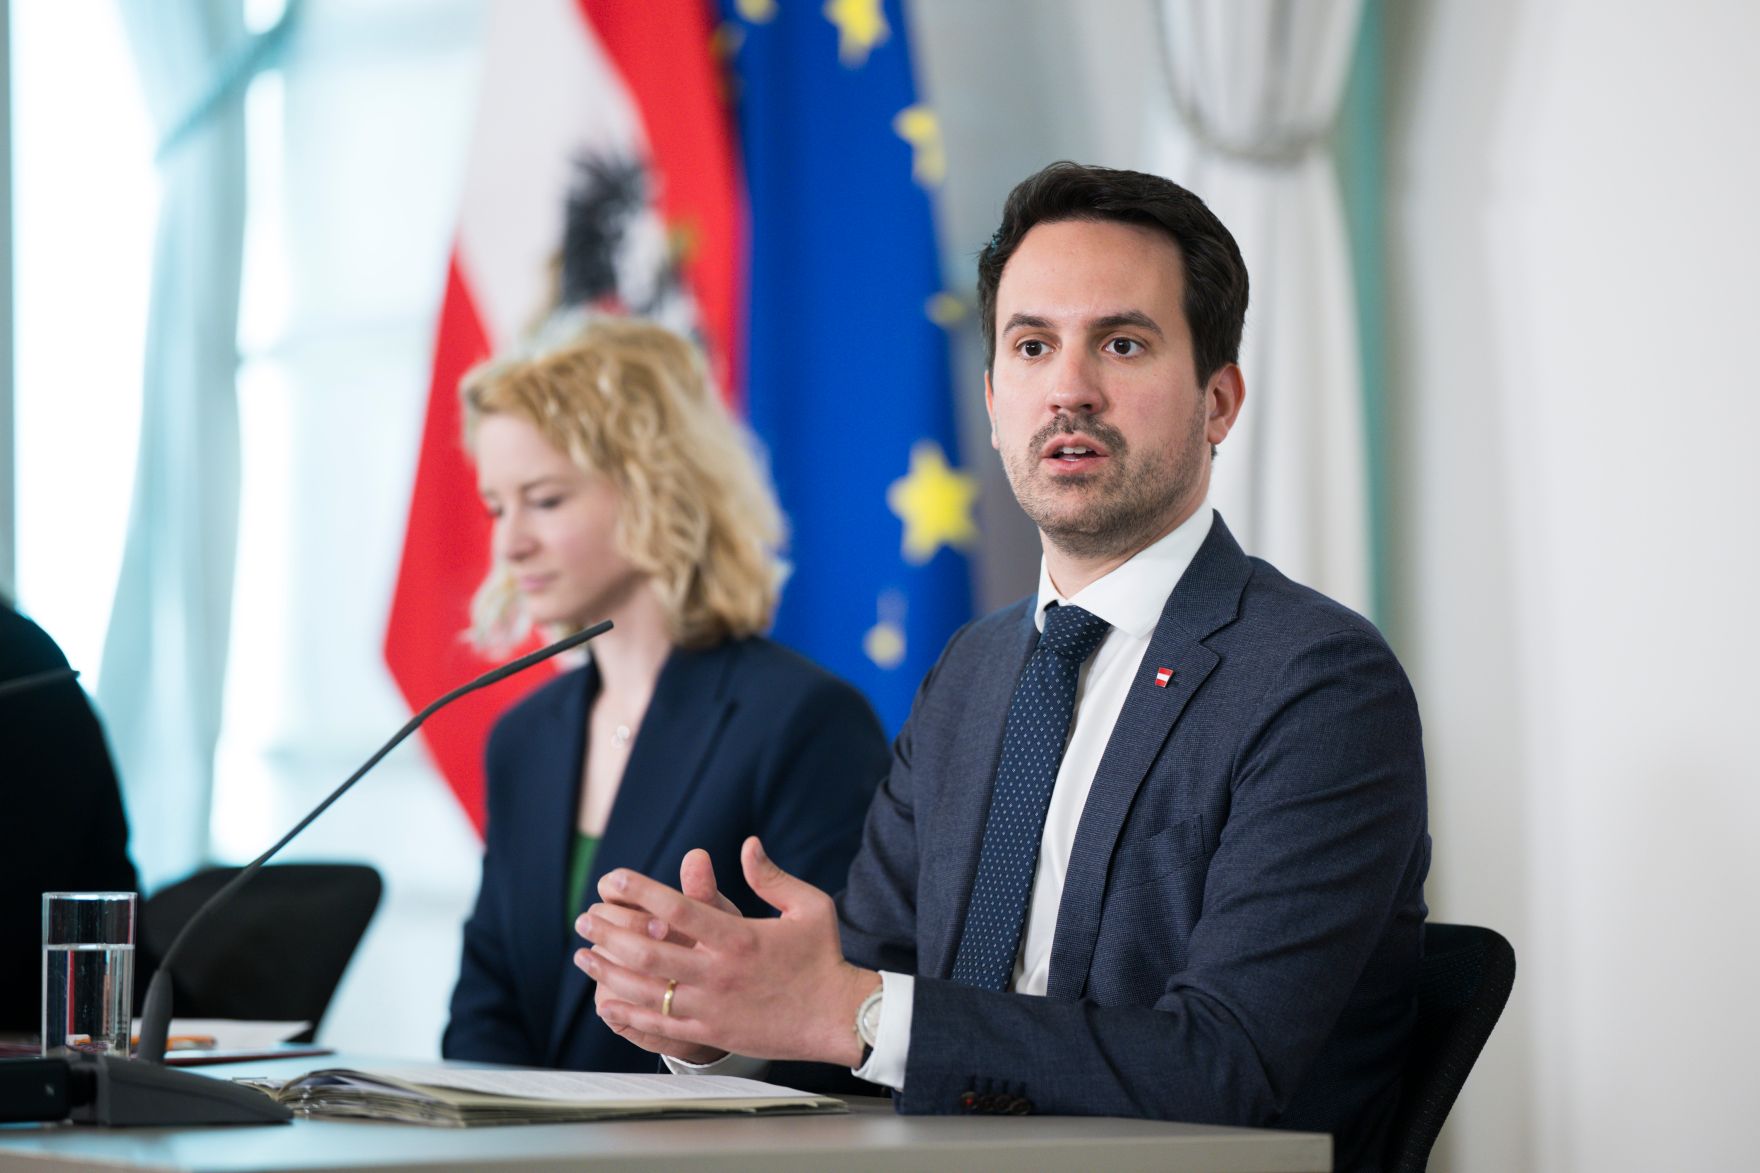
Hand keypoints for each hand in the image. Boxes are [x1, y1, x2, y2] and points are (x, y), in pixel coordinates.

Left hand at [578, 836, 876, 1066]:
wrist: (837, 1016)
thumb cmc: (823, 957)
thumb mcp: (809, 906)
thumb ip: (772, 877)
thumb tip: (748, 844)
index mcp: (740, 936)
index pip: (678, 908)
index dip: (639, 890)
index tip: (611, 878)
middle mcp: (720, 971)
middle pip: (649, 950)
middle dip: (609, 932)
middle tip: (584, 918)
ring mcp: (713, 1006)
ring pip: (647, 989)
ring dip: (608, 971)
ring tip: (582, 957)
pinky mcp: (712, 1033)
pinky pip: (660, 1026)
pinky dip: (628, 1014)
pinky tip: (605, 1001)